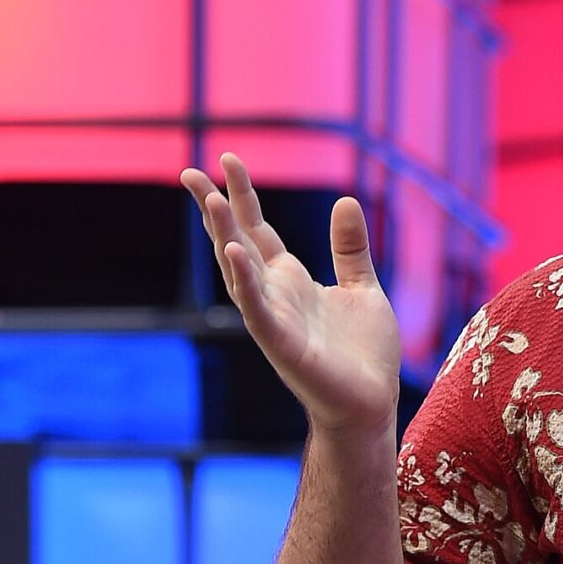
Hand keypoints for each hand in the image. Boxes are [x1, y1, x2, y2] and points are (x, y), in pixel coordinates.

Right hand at [178, 153, 400, 434]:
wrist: (372, 404)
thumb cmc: (364, 354)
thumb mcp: (363, 288)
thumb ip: (350, 249)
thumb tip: (345, 201)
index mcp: (290, 279)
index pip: (257, 228)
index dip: (242, 195)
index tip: (226, 159)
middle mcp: (274, 294)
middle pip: (236, 242)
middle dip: (214, 208)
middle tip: (191, 172)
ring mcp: (273, 318)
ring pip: (238, 272)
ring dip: (223, 236)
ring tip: (210, 201)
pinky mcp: (282, 344)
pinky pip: (257, 309)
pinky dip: (245, 282)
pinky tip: (234, 253)